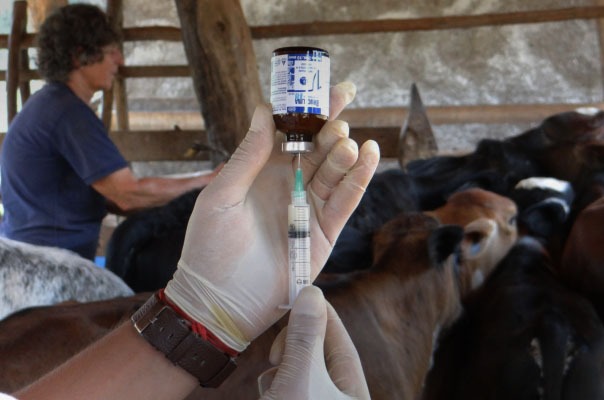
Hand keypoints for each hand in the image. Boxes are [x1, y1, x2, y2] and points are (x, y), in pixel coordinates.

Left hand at [164, 82, 379, 350]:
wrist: (221, 299)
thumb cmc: (210, 246)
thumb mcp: (221, 195)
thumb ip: (247, 156)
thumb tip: (265, 111)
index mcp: (263, 172)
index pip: (292, 134)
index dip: (311, 112)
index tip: (329, 89)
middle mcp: (289, 184)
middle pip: (320, 148)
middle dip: (331, 130)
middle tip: (337, 122)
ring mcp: (309, 207)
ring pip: (336, 171)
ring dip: (345, 153)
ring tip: (346, 143)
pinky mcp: (325, 232)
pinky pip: (346, 201)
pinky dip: (359, 179)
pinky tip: (367, 156)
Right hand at [258, 286, 369, 399]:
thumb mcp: (300, 377)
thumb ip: (305, 337)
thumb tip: (312, 293)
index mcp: (354, 397)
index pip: (344, 348)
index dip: (325, 318)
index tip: (305, 297)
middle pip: (318, 358)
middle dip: (295, 348)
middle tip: (277, 352)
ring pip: (297, 372)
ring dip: (281, 368)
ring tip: (271, 381)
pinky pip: (283, 387)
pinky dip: (271, 384)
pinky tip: (265, 392)